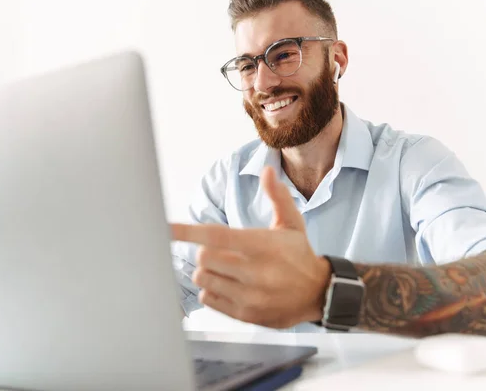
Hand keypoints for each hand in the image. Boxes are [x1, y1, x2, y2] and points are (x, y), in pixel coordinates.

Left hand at [170, 166, 330, 327]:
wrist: (319, 294)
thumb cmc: (299, 254)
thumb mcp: (292, 224)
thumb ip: (278, 197)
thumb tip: (267, 171)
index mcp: (264, 246)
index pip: (218, 236)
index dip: (188, 231)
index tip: (166, 228)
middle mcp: (257, 273)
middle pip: (205, 258)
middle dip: (206, 251)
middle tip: (220, 250)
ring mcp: (250, 296)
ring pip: (204, 280)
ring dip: (208, 271)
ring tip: (226, 268)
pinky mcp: (246, 315)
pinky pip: (209, 300)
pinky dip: (212, 290)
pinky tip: (229, 285)